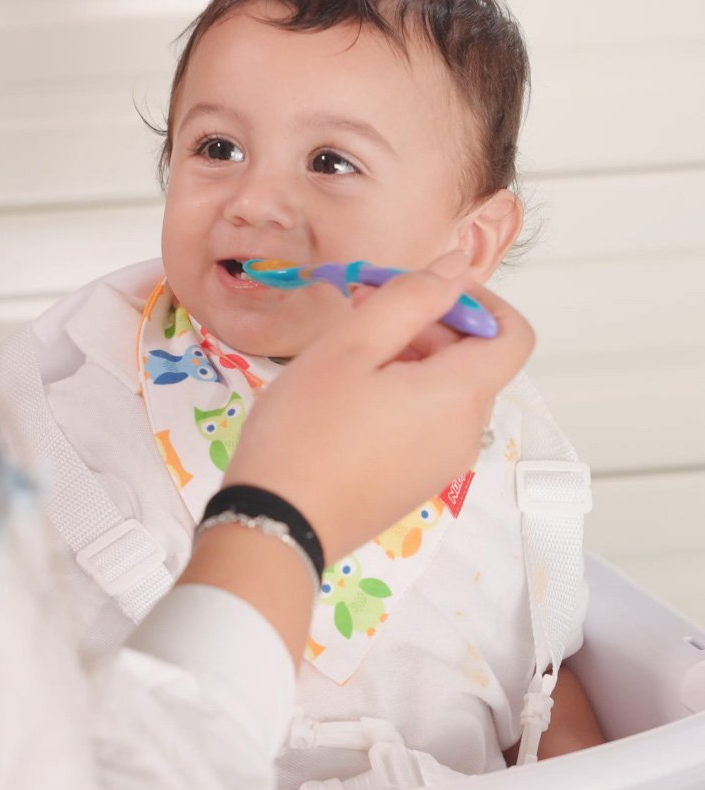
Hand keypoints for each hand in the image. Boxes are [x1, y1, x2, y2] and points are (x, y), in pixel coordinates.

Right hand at [221, 251, 535, 563]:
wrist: (276, 523)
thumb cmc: (307, 428)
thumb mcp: (351, 346)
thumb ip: (410, 298)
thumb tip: (458, 266)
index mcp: (460, 395)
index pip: (513, 334)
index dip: (477, 300)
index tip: (420, 290)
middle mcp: (466, 432)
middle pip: (474, 360)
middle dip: (428, 324)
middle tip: (359, 313)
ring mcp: (443, 463)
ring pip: (446, 390)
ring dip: (409, 358)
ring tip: (345, 356)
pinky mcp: (416, 482)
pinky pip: (427, 422)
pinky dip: (401, 394)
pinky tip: (346, 397)